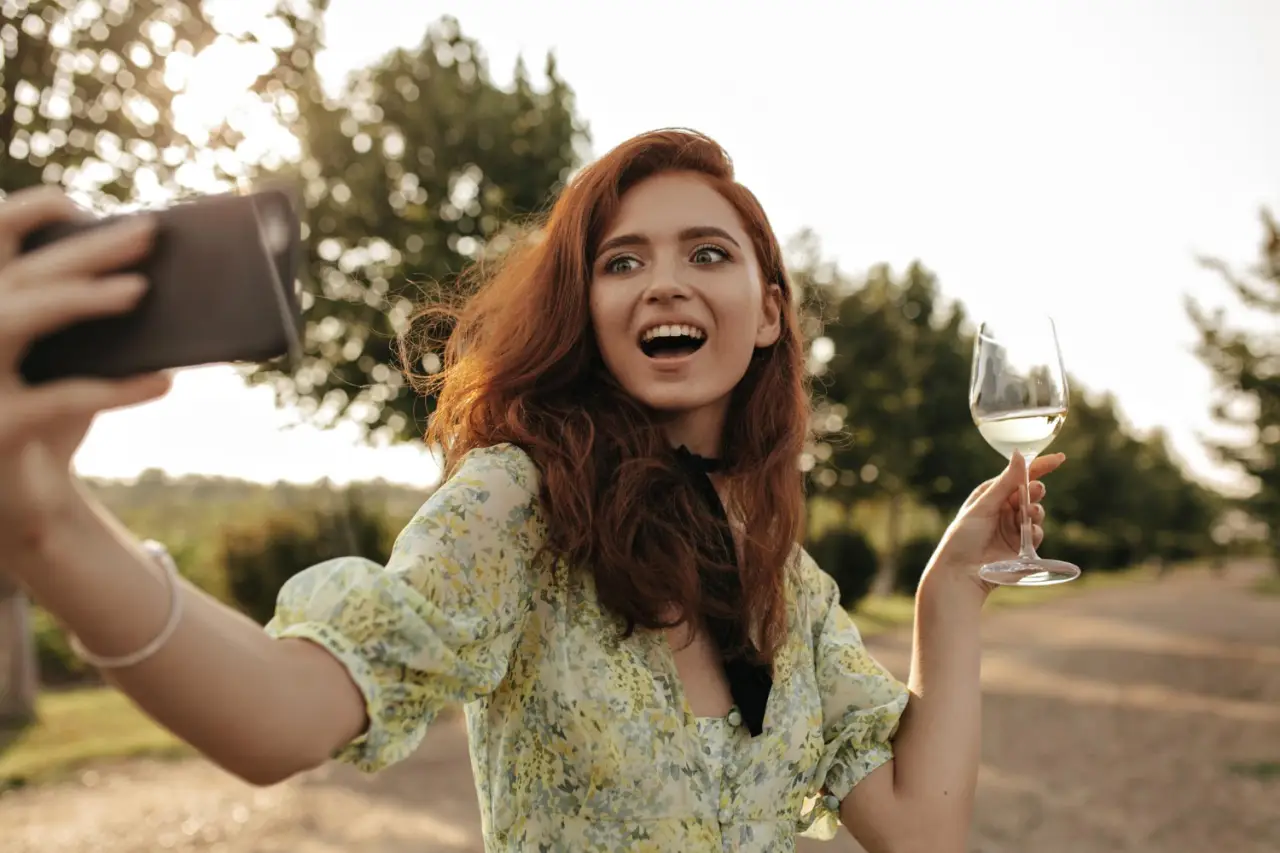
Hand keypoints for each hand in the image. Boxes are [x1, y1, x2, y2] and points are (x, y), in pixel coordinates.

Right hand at [0, 186, 170, 559]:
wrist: (17, 505)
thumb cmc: (43, 423)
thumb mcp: (67, 367)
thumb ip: (90, 325)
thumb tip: (155, 278)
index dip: (24, 214)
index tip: (74, 202)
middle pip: (18, 276)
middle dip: (84, 249)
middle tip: (148, 232)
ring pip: (13, 319)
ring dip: (77, 299)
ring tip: (139, 291)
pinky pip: (56, 400)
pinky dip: (116, 389)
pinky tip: (164, 382)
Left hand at [923, 452, 1066, 596]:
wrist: (960, 573)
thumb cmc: (963, 536)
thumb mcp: (983, 506)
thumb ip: (1005, 483)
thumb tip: (1019, 454)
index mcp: (991, 496)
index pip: (1018, 477)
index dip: (1039, 467)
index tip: (1059, 459)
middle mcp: (1003, 510)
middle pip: (1030, 494)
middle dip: (1036, 491)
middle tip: (1036, 490)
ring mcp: (1013, 529)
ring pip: (1036, 513)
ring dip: (1036, 511)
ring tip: (1031, 515)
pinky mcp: (1021, 548)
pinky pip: (1036, 534)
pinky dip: (1035, 532)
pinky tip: (1029, 534)